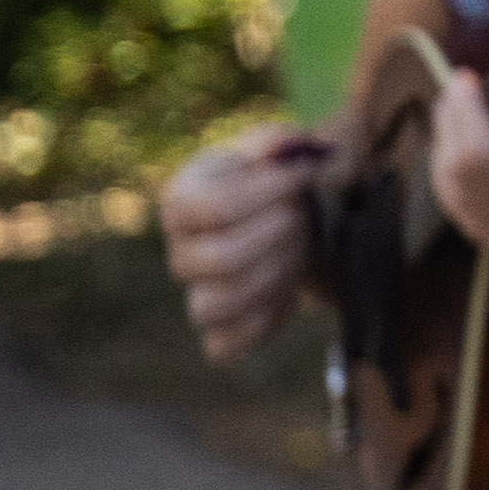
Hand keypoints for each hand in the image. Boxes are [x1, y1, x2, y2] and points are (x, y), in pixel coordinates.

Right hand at [160, 129, 331, 362]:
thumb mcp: (277, 149)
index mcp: (182, 201)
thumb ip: (280, 142)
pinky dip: (261, 325)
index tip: (308, 173)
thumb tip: (288, 144)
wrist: (288, 218)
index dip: (269, 191)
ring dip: (273, 277)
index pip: (214, 207)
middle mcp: (180, 251)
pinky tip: (288, 293)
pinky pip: (223, 347)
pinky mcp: (220, 329)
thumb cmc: (277, 181)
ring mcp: (197, 293)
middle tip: (303, 217)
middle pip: (217, 259)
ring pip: (214, 305)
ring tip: (298, 250)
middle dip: (276, 236)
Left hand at [426, 45, 488, 277]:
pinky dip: (469, 194)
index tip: (465, 82)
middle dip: (450, 136)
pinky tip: (476, 160)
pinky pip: (488, 231)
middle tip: (456, 98)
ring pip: (470, 215)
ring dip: (451, 166)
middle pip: (472, 189)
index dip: (466, 120)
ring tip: (459, 124)